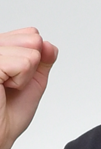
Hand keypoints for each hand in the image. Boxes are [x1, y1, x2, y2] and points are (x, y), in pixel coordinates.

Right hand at [0, 28, 57, 148]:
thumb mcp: (32, 79)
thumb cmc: (7, 113)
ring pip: (31, 50)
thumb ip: (43, 58)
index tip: (15, 78)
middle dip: (31, 66)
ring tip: (4, 89)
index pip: (31, 34)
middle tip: (9, 86)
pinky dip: (21, 80)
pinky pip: (24, 62)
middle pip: (33, 38)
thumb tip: (48, 43)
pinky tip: (3, 90)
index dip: (34, 58)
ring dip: (25, 75)